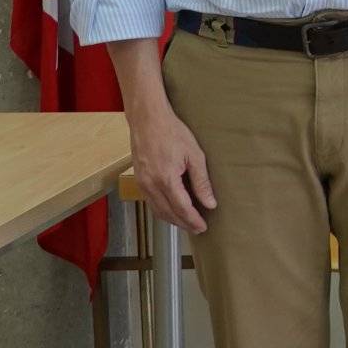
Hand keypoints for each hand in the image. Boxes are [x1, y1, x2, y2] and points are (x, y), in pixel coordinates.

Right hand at [128, 99, 215, 234]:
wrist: (147, 119)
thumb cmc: (172, 132)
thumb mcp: (194, 155)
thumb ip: (201, 182)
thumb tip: (210, 202)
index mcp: (166, 179)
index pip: (182, 209)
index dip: (193, 220)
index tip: (203, 227)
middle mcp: (150, 184)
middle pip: (168, 213)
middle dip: (184, 224)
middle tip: (198, 229)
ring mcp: (142, 183)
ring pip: (157, 210)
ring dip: (172, 219)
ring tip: (187, 222)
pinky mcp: (138, 179)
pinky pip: (150, 202)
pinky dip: (162, 210)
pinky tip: (172, 209)